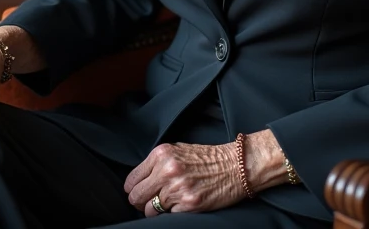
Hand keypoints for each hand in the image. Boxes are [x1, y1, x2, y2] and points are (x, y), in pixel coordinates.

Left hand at [123, 142, 244, 215]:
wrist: (236, 165)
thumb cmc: (208, 159)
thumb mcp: (178, 151)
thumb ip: (157, 164)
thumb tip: (138, 182)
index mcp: (161, 154)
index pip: (132, 181)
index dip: (135, 190)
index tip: (141, 193)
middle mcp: (167, 170)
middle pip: (136, 197)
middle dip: (142, 202)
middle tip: (152, 202)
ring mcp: (177, 188)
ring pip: (150, 210)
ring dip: (158, 210)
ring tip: (172, 202)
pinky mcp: (189, 204)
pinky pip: (169, 216)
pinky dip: (174, 213)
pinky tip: (185, 203)